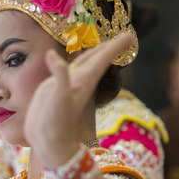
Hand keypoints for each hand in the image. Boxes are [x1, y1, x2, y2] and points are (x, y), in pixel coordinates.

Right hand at [25, 33, 134, 167]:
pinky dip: (68, 63)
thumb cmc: (56, 123)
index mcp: (83, 80)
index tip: (130, 36)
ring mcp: (65, 86)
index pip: (101, 58)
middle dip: (107, 47)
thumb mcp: (59, 98)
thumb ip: (59, 74)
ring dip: (91, 54)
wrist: (48, 143)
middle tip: (124, 37)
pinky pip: (63, 72)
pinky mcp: (52, 91)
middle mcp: (76, 81)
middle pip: (94, 59)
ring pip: (81, 65)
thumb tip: (52, 53)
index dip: (114, 46)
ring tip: (100, 45)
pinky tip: (69, 63)